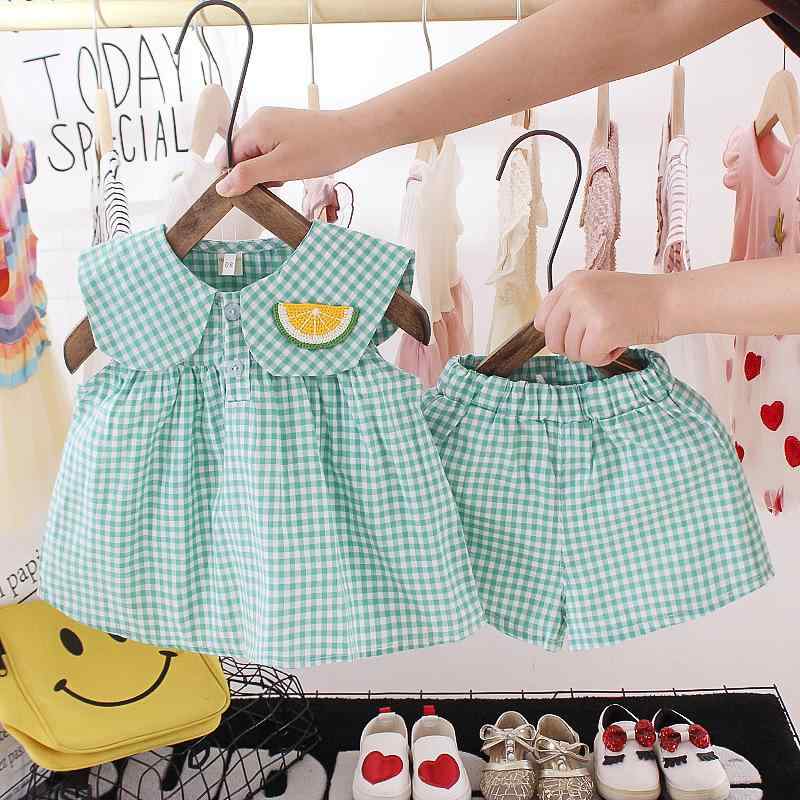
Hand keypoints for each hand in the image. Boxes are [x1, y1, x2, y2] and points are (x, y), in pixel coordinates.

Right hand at [215, 107, 368, 196]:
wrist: (354, 136)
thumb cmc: (320, 150)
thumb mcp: (280, 168)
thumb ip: (248, 176)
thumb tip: (221, 187)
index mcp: (255, 126)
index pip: (228, 158)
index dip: (238, 178)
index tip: (256, 190)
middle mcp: (261, 120)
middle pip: (242, 156)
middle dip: (256, 175)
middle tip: (279, 182)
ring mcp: (274, 123)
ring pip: (258, 156)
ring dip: (269, 172)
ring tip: (289, 174)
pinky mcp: (287, 130)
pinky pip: (271, 151)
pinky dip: (279, 165)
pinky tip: (294, 168)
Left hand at [533, 270, 671, 365]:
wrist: (668, 300)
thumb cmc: (636, 301)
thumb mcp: (595, 291)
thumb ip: (571, 308)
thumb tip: (548, 334)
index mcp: (572, 281)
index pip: (542, 318)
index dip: (557, 333)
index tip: (575, 334)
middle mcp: (575, 292)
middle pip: (552, 339)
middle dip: (572, 348)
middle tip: (595, 340)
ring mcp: (588, 310)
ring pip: (571, 352)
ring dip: (591, 352)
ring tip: (613, 336)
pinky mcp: (602, 329)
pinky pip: (589, 358)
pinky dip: (603, 357)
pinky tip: (618, 343)